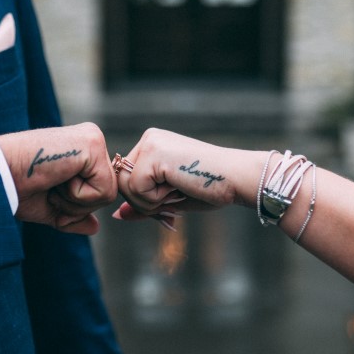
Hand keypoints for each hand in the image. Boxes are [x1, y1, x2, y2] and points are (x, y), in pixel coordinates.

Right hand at [0, 122, 116, 234]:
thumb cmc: (16, 188)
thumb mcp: (49, 207)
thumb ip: (74, 216)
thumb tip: (95, 227)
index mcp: (83, 151)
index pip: (100, 192)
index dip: (75, 206)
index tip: (48, 190)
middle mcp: (92, 140)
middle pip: (108, 194)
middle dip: (77, 205)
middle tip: (50, 187)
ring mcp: (94, 139)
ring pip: (108, 193)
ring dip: (76, 200)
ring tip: (52, 181)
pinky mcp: (93, 144)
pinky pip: (103, 189)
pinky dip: (78, 194)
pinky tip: (58, 177)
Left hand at [113, 128, 263, 226]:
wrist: (236, 179)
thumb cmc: (209, 189)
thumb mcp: (169, 199)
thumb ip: (142, 204)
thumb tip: (118, 214)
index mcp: (151, 145)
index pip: (125, 180)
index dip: (143, 200)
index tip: (169, 200)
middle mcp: (148, 139)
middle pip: (121, 183)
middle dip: (145, 202)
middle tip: (173, 198)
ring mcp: (151, 143)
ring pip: (126, 187)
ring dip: (151, 201)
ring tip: (177, 191)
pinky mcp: (155, 153)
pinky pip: (137, 188)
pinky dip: (157, 198)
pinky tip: (178, 186)